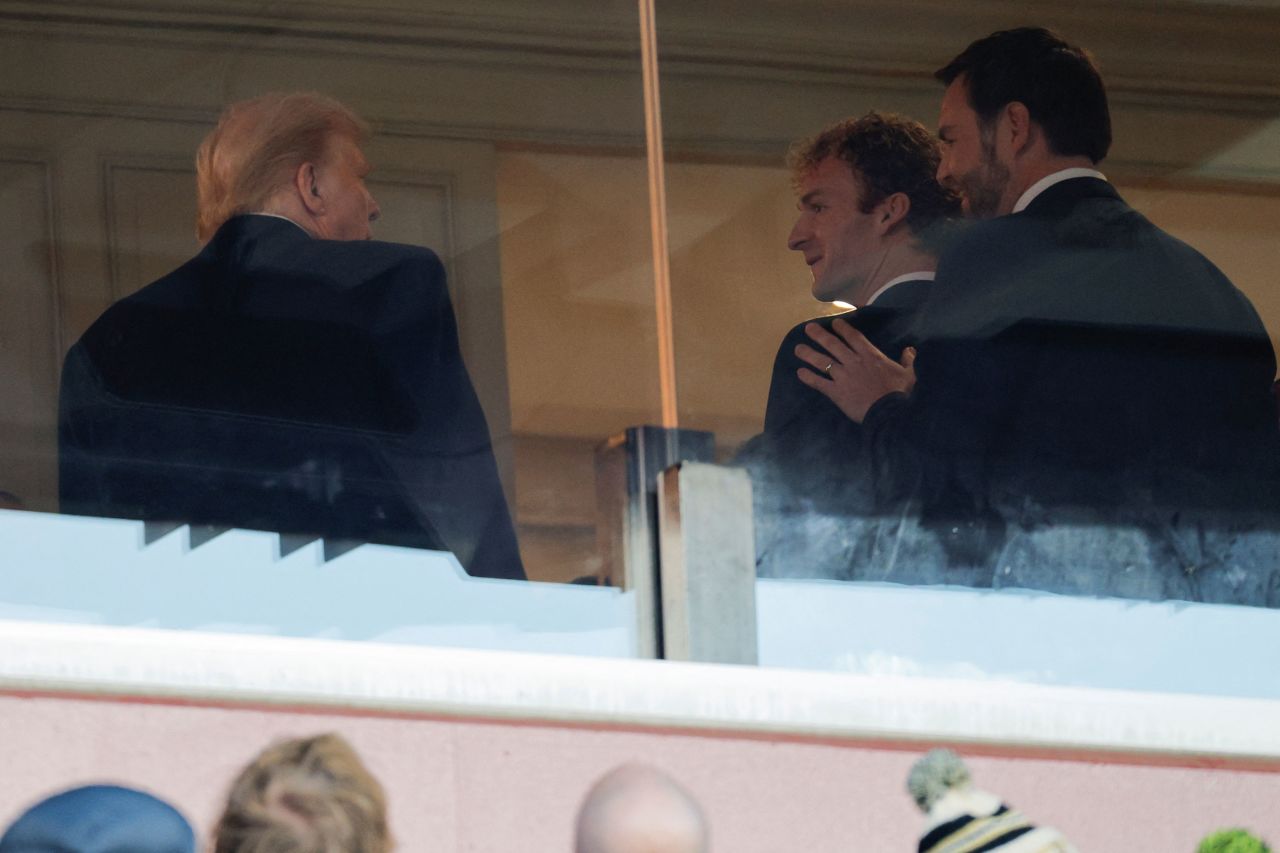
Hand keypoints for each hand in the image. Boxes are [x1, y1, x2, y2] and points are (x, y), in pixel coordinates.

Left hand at [795, 318, 915, 422]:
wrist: (888, 412)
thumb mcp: (908, 375)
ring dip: (809, 354)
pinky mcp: (836, 392)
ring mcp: (843, 376)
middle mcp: (853, 362)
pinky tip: (799, 373)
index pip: (854, 337)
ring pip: (822, 361)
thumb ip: (907, 361)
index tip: (834, 323)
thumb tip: (911, 350)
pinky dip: (809, 378)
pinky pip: (819, 382)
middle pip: (833, 345)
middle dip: (820, 335)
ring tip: (797, 348)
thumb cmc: (899, 393)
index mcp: (870, 356)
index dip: (843, 329)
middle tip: (808, 328)